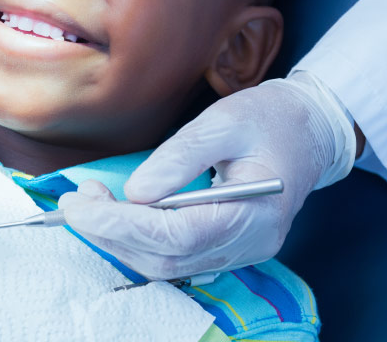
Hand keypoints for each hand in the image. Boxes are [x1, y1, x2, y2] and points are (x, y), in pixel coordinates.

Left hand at [58, 71, 355, 278]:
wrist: (308, 131)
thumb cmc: (269, 120)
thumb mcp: (224, 121)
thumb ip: (180, 157)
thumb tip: (135, 192)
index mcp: (255, 214)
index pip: (177, 236)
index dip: (122, 225)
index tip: (81, 203)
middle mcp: (249, 244)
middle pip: (166, 259)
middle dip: (111, 233)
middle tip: (77, 199)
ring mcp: (239, 252)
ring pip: (166, 266)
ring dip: (119, 240)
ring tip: (90, 203)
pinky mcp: (226, 247)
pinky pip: (174, 258)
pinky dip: (136, 242)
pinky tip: (115, 216)